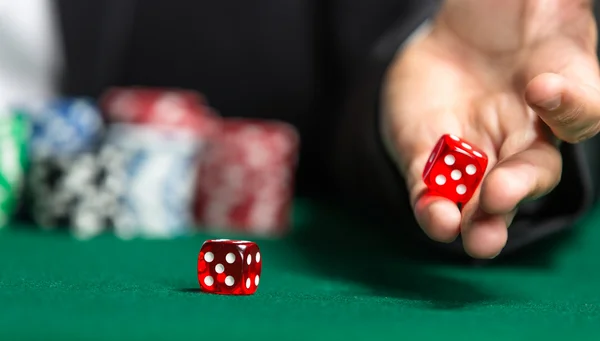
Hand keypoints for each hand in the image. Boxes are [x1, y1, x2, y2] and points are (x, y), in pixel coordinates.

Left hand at [381, 0, 598, 258]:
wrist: (461, 33)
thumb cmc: (521, 30)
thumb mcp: (553, 29)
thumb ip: (567, 49)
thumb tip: (557, 68)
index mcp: (557, 114)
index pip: (575, 120)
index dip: (567, 109)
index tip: (543, 88)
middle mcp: (516, 144)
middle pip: (521, 178)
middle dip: (509, 195)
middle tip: (498, 199)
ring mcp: (469, 155)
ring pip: (473, 197)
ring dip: (465, 216)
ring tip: (454, 225)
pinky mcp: (425, 156)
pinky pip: (427, 185)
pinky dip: (428, 199)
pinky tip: (432, 212)